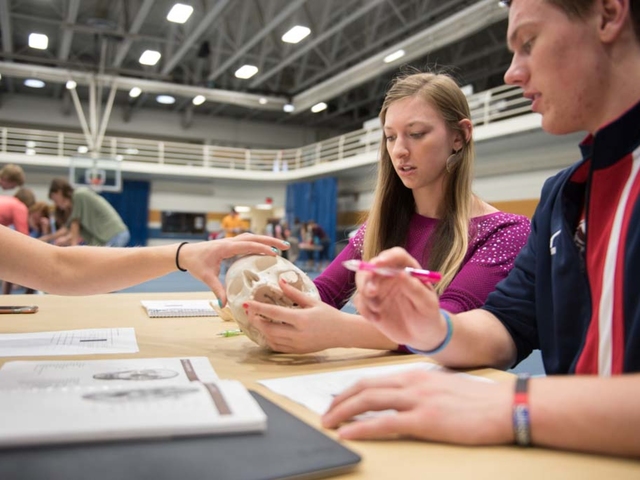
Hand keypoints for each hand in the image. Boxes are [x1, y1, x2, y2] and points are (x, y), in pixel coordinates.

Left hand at [179, 233, 288, 305]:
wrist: (185, 254)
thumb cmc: (195, 264)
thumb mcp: (206, 277)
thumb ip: (217, 290)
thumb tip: (225, 304)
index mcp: (226, 248)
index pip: (248, 245)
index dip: (262, 248)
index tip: (275, 253)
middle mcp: (230, 242)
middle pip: (254, 237)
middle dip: (271, 240)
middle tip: (286, 246)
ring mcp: (231, 241)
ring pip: (253, 237)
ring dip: (267, 239)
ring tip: (282, 246)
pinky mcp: (231, 244)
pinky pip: (248, 241)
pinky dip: (260, 242)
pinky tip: (268, 248)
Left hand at [245, 278, 345, 352]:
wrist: (343, 333)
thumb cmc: (329, 315)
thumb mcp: (312, 301)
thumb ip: (294, 293)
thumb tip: (280, 281)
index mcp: (302, 319)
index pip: (274, 313)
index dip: (258, 308)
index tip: (247, 303)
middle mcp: (298, 334)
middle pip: (269, 329)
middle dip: (256, 320)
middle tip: (250, 312)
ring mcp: (297, 345)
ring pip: (271, 340)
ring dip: (261, 330)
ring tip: (256, 320)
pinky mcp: (298, 351)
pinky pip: (278, 347)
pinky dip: (269, 340)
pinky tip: (267, 331)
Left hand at [322, 369, 513, 443]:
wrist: (505, 406)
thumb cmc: (477, 401)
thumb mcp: (442, 387)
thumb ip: (420, 390)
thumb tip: (401, 399)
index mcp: (415, 375)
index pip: (372, 379)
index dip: (349, 390)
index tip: (337, 400)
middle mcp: (411, 383)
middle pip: (364, 387)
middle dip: (339, 400)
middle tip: (325, 413)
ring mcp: (418, 400)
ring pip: (369, 401)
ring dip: (343, 411)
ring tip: (328, 423)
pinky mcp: (426, 420)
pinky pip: (385, 423)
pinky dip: (362, 427)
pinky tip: (348, 433)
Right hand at [354, 247, 444, 350]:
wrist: (421, 336)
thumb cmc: (428, 316)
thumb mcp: (427, 304)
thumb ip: (415, 289)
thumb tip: (401, 274)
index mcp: (407, 270)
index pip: (396, 256)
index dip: (387, 257)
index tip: (378, 264)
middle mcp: (390, 275)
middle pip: (372, 265)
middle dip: (368, 276)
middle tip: (371, 292)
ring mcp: (379, 288)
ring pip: (362, 281)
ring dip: (364, 293)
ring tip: (377, 309)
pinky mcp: (370, 302)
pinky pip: (359, 300)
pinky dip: (364, 310)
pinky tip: (377, 320)